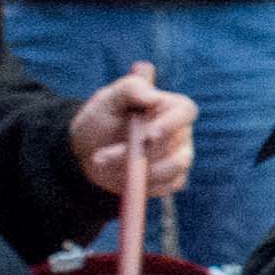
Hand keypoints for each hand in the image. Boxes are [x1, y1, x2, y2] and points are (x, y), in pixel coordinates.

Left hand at [68, 66, 197, 200]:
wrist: (89, 150)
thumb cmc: (101, 118)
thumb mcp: (108, 99)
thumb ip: (131, 89)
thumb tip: (154, 97)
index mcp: (171, 106)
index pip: (185, 111)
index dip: (171, 124)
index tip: (148, 136)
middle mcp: (181, 132)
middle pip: (175, 145)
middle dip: (139, 153)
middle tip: (100, 157)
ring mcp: (179, 156)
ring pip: (173, 168)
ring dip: (137, 170)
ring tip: (103, 164)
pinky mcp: (172, 179)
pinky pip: (167, 186)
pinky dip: (142, 185)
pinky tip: (120, 177)